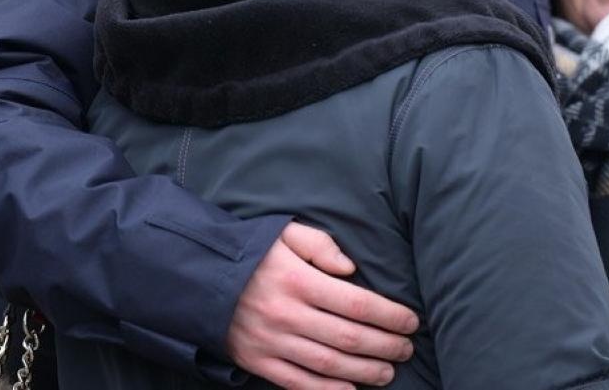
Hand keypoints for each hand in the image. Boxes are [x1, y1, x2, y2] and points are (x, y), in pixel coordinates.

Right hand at [227, 222, 417, 389]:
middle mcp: (288, 314)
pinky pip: (298, 383)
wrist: (198, 278)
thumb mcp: (285, 234)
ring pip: (329, 365)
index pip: (357, 303)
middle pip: (349, 338)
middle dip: (385, 346)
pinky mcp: (258, 362)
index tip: (410, 321)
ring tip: (388, 372)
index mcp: (298, 280)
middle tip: (406, 349)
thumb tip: (352, 269)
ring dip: (365, 372)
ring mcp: (272, 342)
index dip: (390, 316)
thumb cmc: (251, 253)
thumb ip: (321, 246)